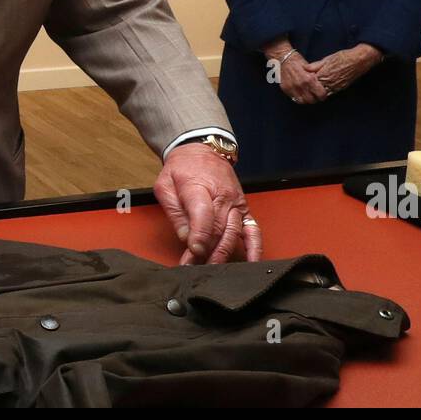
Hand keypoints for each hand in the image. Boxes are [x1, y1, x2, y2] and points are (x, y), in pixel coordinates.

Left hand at [153, 143, 262, 264]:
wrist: (201, 150)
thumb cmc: (181, 169)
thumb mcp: (165, 185)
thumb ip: (174, 212)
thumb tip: (186, 237)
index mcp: (199, 188)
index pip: (203, 216)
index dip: (199, 237)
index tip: (193, 253)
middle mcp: (222, 196)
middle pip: (219, 230)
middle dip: (207, 253)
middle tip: (195, 268)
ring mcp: (235, 203)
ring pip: (234, 233)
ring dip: (224, 254)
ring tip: (212, 269)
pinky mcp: (243, 209)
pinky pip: (253, 229)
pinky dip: (255, 247)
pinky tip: (252, 262)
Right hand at [264, 42, 328, 104]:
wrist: (283, 58)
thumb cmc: (298, 61)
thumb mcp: (310, 66)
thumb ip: (316, 76)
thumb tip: (323, 84)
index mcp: (309, 79)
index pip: (320, 94)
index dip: (323, 95)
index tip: (323, 94)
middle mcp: (301, 86)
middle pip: (312, 100)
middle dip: (315, 99)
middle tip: (316, 95)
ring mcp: (292, 89)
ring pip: (303, 102)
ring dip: (307, 100)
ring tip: (309, 96)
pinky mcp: (286, 90)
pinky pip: (294, 99)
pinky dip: (299, 98)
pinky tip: (301, 94)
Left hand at [304, 44, 383, 95]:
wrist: (358, 61)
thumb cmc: (343, 57)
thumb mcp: (327, 59)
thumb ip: (315, 65)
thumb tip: (305, 68)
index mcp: (324, 74)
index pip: (311, 81)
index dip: (306, 80)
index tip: (301, 79)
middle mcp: (329, 82)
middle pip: (316, 89)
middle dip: (310, 88)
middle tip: (305, 87)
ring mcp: (335, 87)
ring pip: (323, 93)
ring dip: (317, 91)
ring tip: (313, 89)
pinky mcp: (340, 88)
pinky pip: (330, 93)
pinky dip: (325, 92)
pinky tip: (323, 89)